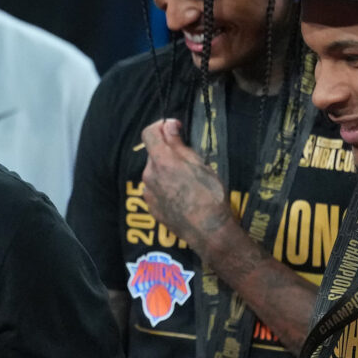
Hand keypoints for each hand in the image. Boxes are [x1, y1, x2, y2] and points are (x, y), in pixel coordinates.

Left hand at [140, 119, 237, 257]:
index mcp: (162, 161)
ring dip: (166, 171)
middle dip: (167, 152)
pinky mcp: (152, 208)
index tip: (175, 128)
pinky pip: (155, 190)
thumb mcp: (199, 164)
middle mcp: (149, 175)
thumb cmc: (209, 195)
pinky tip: (181, 196)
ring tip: (187, 182)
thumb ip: (178, 144)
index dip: (161, 126)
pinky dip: (165, 187)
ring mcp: (148, 193)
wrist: (208, 231)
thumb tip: (168, 126)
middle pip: (154, 155)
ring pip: (155, 173)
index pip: (149, 133)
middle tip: (188, 160)